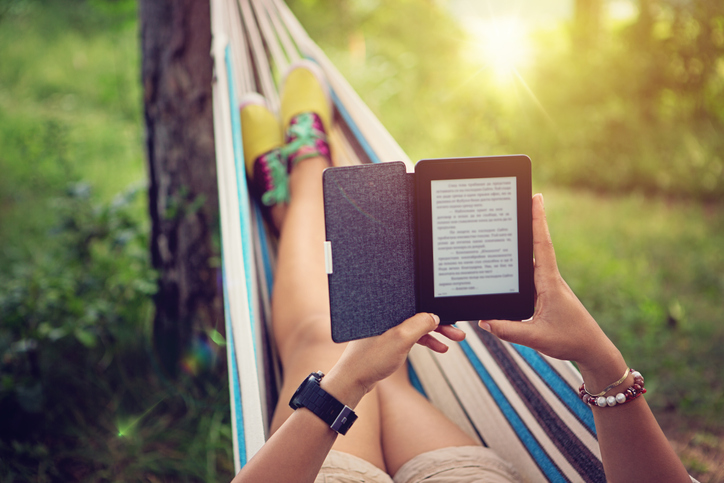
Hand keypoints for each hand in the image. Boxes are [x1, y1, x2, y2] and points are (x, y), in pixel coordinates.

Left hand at [331, 313, 465, 398]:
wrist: (354, 380)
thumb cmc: (370, 358)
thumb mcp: (401, 339)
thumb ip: (420, 324)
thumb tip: (435, 315)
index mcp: (387, 308)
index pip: (416, 302)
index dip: (435, 308)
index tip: (452, 315)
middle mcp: (387, 314)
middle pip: (419, 313)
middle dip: (440, 322)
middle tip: (458, 331)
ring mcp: (388, 327)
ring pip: (418, 326)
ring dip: (436, 333)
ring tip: (455, 339)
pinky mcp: (389, 339)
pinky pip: (412, 336)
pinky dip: (426, 341)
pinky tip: (440, 348)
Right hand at [479, 194, 621, 375]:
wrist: (592, 350)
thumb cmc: (570, 340)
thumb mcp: (536, 338)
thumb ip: (508, 330)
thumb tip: (483, 321)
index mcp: (549, 283)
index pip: (542, 246)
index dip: (538, 221)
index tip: (537, 198)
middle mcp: (549, 280)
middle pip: (537, 245)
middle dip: (530, 221)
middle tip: (521, 198)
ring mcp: (547, 286)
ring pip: (533, 259)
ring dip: (525, 240)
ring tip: (511, 221)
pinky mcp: (545, 295)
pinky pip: (530, 275)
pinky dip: (520, 263)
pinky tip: (509, 262)